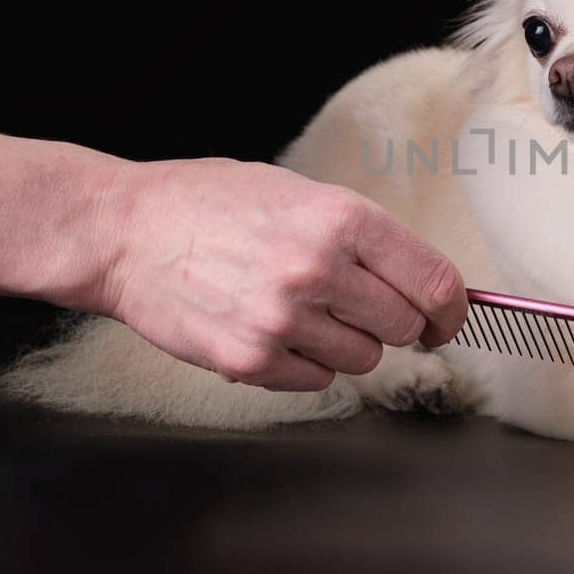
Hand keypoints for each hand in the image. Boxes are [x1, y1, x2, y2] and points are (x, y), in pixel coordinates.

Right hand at [96, 159, 467, 390]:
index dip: (450, 309)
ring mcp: (284, 320)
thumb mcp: (298, 193)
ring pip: (364, 358)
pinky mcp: (251, 360)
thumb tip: (422, 280)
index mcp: (342, 219)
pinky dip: (304, 362)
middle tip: (360, 305)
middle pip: (405, 326)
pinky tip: (272, 329)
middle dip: (392, 321)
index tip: (446, 318)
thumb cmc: (209, 203)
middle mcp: (319, 270)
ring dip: (346, 342)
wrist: (123, 232)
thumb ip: (361, 235)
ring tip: (302, 309)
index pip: (434, 282)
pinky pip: (316, 379)